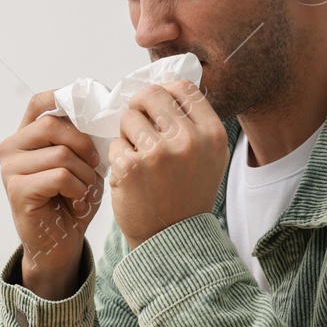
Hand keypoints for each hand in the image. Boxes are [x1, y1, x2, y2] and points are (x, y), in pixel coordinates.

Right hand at [0, 92, 105, 297]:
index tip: (91, 114)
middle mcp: (11, 147)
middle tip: (95, 165)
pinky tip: (76, 200)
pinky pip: (59, 176)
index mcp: (25, 136)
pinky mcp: (16, 190)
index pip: (40, 102)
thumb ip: (80, 138)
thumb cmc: (71, 201)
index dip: (65, 99)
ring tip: (85, 190)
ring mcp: (10, 169)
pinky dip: (77, 188)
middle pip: (53, 125)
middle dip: (84, 145)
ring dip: (84, 174)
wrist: (60, 243)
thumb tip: (98, 113)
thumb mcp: (80, 162)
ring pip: (61, 153)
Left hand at [109, 80, 228, 250]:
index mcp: (211, 134)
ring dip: (127, 135)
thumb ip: (195, 123)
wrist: (173, 238)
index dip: (165, 93)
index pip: (182, 88)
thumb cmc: (188, 194)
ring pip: (128, 118)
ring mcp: (158, 153)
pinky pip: (115, 145)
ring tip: (139, 158)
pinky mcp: (131, 168)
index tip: (156, 107)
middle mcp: (188, 140)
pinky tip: (130, 177)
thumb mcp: (209, 157)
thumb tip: (167, 87)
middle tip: (138, 125)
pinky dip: (118, 159)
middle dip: (140, 108)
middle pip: (151, 95)